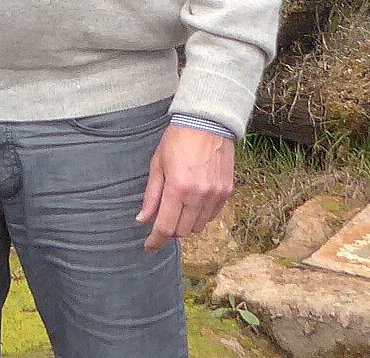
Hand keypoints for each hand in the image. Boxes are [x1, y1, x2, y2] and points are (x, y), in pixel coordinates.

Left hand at [137, 124, 234, 250]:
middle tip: (162, 218)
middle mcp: (199, 195)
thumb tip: (142, 220)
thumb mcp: (157, 165)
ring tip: (178, 206)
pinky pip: (212, 216)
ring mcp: (215, 195)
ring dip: (185, 223)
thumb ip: (151, 196)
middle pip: (182, 231)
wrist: (207, 123)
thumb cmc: (176, 141)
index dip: (156, 240)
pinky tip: (194, 201)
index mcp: (178, 188)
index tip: (149, 247)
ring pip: (198, 227)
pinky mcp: (227, 193)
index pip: (165, 226)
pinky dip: (200, 215)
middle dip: (169, 229)